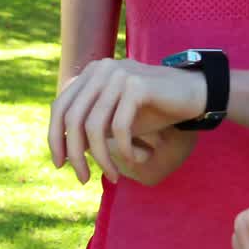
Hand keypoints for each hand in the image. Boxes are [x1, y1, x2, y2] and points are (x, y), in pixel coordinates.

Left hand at [48, 57, 205, 183]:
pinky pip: (119, 127)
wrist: (193, 95)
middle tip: (83, 178)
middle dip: (75, 154)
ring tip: (112, 176)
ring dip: (102, 158)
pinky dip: (124, 149)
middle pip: (72, 117)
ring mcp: (118, 74)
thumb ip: (90, 127)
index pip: (60, 107)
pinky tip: (136, 159)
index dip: (55, 138)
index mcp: (91, 73)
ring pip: (94, 126)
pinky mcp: (137, 85)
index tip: (60, 164)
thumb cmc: (152, 109)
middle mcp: (101, 69)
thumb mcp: (116, 118)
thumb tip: (63, 151)